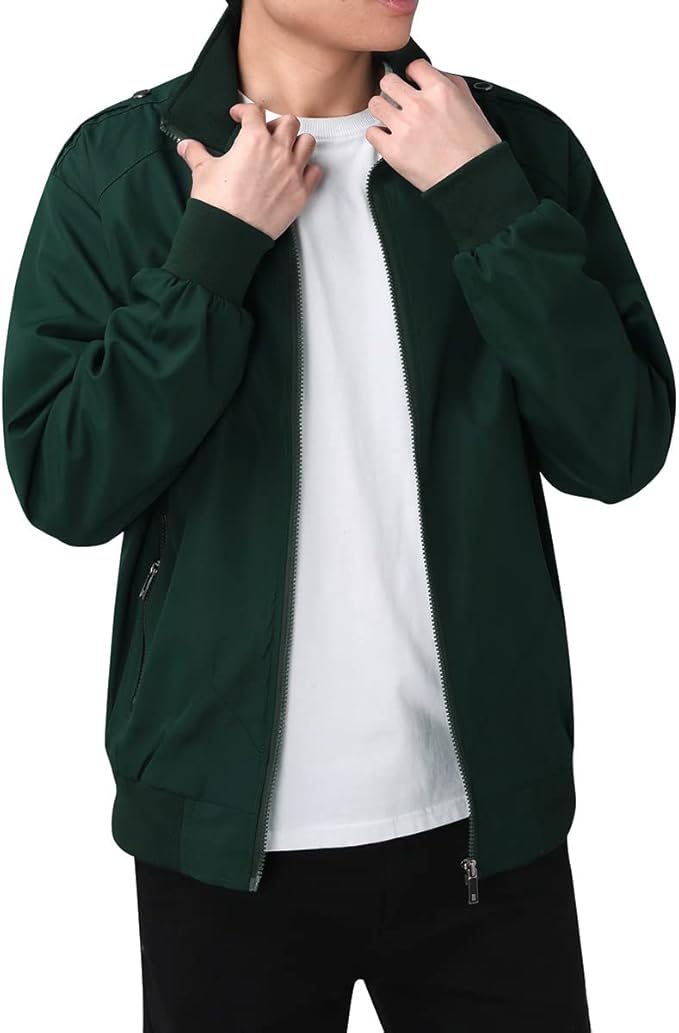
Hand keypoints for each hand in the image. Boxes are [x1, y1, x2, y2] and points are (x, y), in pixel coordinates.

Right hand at [176, 104, 322, 239]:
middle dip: (277, 125)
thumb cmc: (217, 203)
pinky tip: (297, 173)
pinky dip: (308, 169)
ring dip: (298, 143)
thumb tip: (186, 146)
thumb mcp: (203, 172)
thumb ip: (196, 154)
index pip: (255, 112)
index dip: (244, 111)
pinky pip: (315, 172)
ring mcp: (293, 172)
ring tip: (287, 150)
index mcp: (254, 140)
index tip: (239, 117)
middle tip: (267, 134)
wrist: (230, 233)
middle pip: (289, 123)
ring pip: (307, 143)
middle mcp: (278, 151)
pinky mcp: (301, 193)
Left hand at [365, 59, 501, 191]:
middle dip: (392, 90)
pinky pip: (372, 132)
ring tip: (393, 121)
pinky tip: (390, 139)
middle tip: (398, 102)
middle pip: (388, 81)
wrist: (473, 179)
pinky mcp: (393, 151)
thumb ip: (449, 84)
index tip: (411, 84)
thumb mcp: (470, 104)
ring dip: (382, 111)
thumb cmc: (476, 148)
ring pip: (375, 104)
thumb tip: (431, 77)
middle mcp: (420, 106)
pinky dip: (379, 135)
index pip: (413, 66)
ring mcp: (405, 128)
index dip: (411, 75)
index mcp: (440, 90)